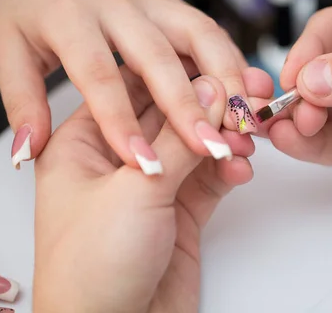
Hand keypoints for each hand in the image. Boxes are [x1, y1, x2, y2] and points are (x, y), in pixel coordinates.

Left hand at [0, 0, 255, 172]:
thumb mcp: (6, 50)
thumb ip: (21, 102)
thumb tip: (26, 153)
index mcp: (68, 17)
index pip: (100, 77)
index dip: (123, 123)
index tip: (145, 166)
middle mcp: (115, 4)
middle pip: (160, 57)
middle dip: (190, 106)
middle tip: (213, 146)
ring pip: (199, 35)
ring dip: (226, 78)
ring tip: (243, 121)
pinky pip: (207, 28)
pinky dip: (230, 59)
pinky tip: (242, 90)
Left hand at [32, 66, 272, 311]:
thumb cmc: (91, 269)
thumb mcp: (135, 189)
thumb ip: (179, 138)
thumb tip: (210, 91)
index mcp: (84, 143)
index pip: (133, 88)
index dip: (176, 74)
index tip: (216, 64)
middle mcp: (117, 160)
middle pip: (170, 115)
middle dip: (209, 107)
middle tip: (245, 97)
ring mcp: (150, 187)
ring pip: (195, 147)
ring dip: (225, 140)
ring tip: (248, 137)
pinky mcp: (177, 214)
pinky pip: (209, 179)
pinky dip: (229, 172)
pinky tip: (242, 170)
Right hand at [273, 0, 331, 281]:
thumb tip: (314, 76)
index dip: (308, 50)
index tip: (295, 76)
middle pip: (315, 68)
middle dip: (298, 89)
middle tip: (294, 109)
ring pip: (313, 107)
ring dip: (297, 117)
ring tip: (294, 129)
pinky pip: (324, 141)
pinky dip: (303, 143)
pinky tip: (290, 142)